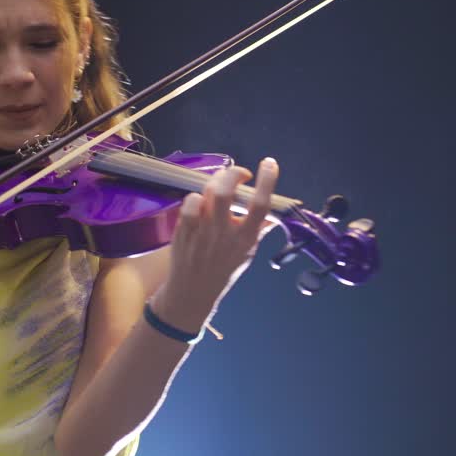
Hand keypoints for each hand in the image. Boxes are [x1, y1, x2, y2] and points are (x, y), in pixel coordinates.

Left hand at [164, 157, 279, 312]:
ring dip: (216, 183)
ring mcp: (201, 231)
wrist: (193, 292)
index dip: (267, 181)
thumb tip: (272, 215)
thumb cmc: (223, 270)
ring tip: (220, 187)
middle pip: (226, 192)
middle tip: (239, 174)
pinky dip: (197, 197)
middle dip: (233, 174)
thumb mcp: (246, 253)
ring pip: (207, 193)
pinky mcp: (183, 230)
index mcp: (245, 239)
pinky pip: (190, 202)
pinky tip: (201, 203)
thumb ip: (257, 231)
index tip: (270, 163)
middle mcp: (224, 233)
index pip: (260, 206)